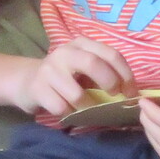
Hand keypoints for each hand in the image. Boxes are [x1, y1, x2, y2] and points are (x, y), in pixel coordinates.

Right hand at [17, 38, 132, 116]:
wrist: (27, 82)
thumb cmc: (65, 77)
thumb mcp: (84, 68)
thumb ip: (105, 73)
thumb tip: (132, 92)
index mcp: (82, 44)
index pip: (111, 54)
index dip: (126, 75)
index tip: (131, 93)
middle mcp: (65, 52)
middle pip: (93, 64)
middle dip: (109, 83)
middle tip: (114, 97)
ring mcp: (49, 70)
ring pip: (77, 94)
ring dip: (87, 107)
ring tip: (87, 109)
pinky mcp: (37, 88)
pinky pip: (61, 108)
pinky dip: (69, 115)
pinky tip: (68, 111)